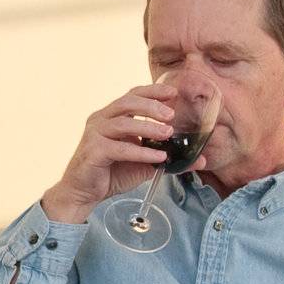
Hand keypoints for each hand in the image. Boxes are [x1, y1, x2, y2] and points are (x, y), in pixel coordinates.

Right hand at [41, 84, 205, 223]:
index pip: (132, 95)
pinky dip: (141, 152)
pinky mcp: (93, 152)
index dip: (152, 91)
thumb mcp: (144, 163)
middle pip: (127, 102)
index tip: (173, 92)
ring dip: (148, 127)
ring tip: (168, 134)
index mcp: (112, 116)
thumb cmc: (111, 173)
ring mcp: (95, 134)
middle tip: (172, 115)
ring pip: (123, 123)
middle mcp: (101, 120)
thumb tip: (200, 160)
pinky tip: (158, 157)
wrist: (84, 193)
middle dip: (151, 106)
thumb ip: (167, 157)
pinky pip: (119, 148)